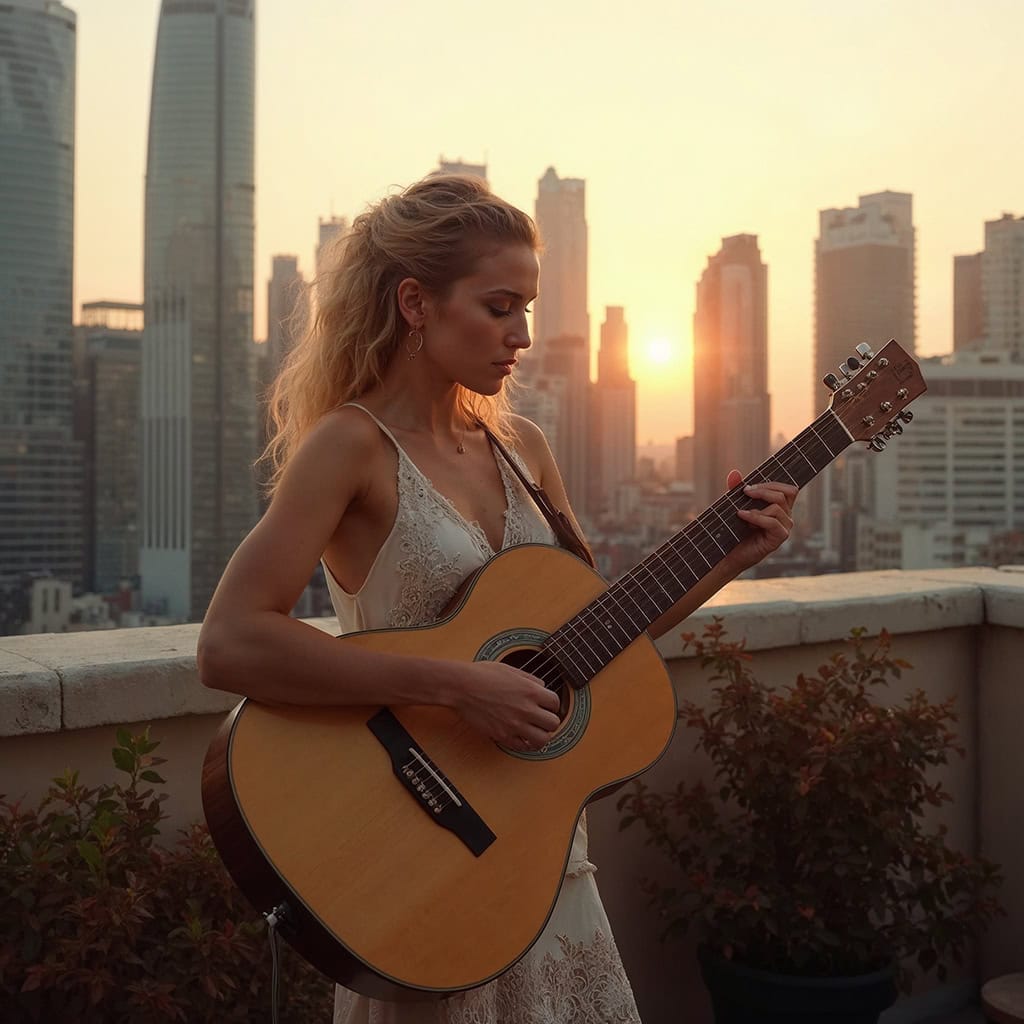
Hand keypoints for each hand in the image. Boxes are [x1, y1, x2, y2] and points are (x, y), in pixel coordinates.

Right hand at [447, 660, 561, 750]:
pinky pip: (523, 747)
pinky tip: (522, 738)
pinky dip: (526, 744)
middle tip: (541, 719)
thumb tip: (542, 688)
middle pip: (553, 723)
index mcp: (531, 691)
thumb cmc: (483, 674)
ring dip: (541, 736)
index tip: (546, 706)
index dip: (552, 704)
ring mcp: (515, 724)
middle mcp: (526, 709)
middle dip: (549, 721)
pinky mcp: (502, 735)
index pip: (556, 703)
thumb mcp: (511, 670)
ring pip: (543, 740)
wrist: (461, 687)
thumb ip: (530, 679)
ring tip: (535, 731)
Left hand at [726, 469, 796, 570]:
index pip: (789, 489)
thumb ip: (735, 489)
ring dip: (757, 505)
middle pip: (785, 493)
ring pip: (777, 507)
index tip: (748, 487)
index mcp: (780, 508)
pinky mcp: (780, 537)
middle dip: (764, 490)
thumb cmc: (735, 530)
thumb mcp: (735, 506)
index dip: (772, 484)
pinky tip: (742, 516)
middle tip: (745, 492)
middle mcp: (786, 516)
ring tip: (740, 511)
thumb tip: (734, 472)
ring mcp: (785, 527)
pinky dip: (756, 517)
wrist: (729, 553)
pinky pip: (773, 522)